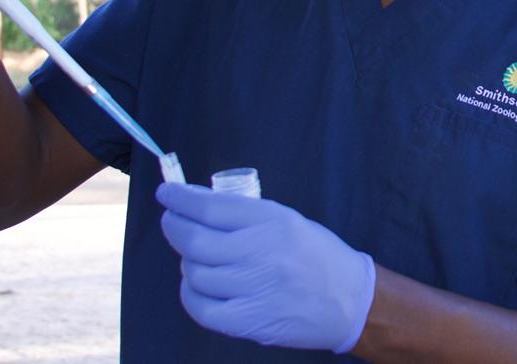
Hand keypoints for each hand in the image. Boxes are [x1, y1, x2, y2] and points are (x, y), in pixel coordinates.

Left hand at [156, 182, 376, 353]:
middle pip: (195, 240)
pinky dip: (191, 294)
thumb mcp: (287, 221)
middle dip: (173, 227)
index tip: (167, 195)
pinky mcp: (249, 321)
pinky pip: (200, 307)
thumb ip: (245, 215)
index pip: (211, 207)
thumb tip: (196, 203)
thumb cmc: (316, 256)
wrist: (350, 301)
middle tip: (172, 222)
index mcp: (273, 222)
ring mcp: (253, 289)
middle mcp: (261, 252)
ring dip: (188, 262)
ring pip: (195, 273)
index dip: (180, 200)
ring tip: (198, 257)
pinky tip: (198, 285)